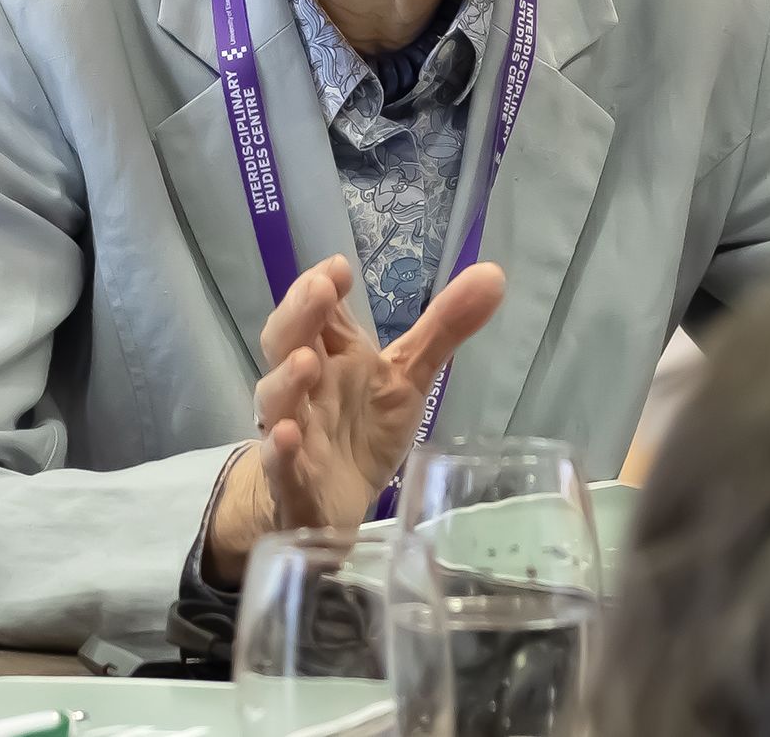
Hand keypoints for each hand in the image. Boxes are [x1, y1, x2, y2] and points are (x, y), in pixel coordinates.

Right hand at [209, 255, 506, 576]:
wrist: (328, 502)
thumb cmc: (362, 428)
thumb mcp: (407, 377)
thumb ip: (443, 329)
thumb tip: (494, 275)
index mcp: (331, 352)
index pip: (319, 310)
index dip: (322, 287)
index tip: (338, 268)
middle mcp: (305, 385)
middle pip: (286, 341)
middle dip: (299, 315)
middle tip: (318, 290)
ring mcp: (293, 431)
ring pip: (276, 400)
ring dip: (286, 380)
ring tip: (305, 362)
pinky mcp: (292, 481)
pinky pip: (280, 464)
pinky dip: (281, 451)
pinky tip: (288, 436)